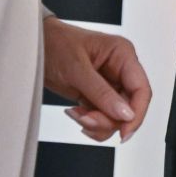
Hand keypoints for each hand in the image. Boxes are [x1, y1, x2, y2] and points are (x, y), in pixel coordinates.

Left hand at [44, 14, 152, 142]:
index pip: (141, 89)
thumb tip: (126, 114)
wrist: (34, 45)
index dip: (137, 113)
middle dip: (108, 120)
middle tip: (87, 120)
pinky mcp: (97, 95)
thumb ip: (101, 92)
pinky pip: (103, 116)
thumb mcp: (77, 69)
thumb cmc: (54, 44)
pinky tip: (75, 113)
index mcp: (122, 54)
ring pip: (116, 116)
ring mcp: (109, 83)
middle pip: (129, 107)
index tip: (125, 133)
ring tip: (76, 114)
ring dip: (97, 123)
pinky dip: (89, 121)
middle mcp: (120, 70)